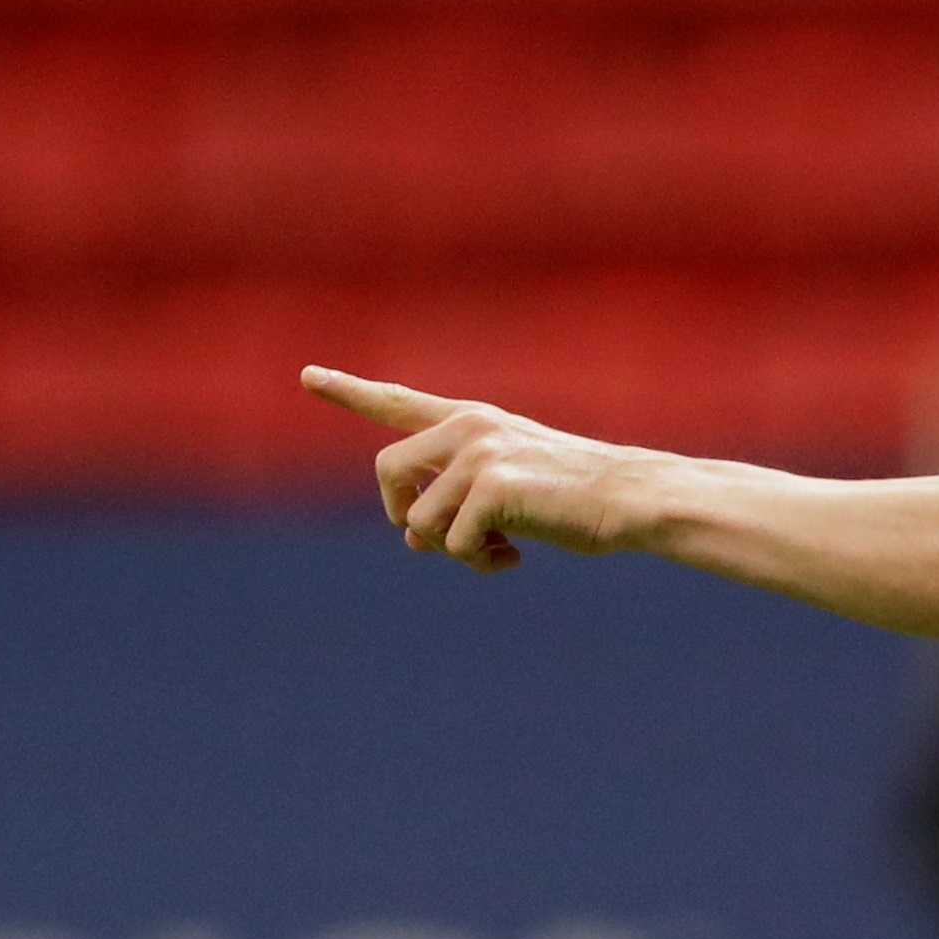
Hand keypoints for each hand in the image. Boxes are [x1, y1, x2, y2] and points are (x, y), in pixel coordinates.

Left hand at [302, 366, 656, 573]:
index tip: (308, 375)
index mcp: (472, 419)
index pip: (399, 402)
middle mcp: (469, 427)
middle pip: (388, 471)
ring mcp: (480, 454)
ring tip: (497, 552)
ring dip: (452, 550)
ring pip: (421, 521)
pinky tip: (515, 556)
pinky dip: (481, 562)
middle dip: (402, 512)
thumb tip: (410, 538)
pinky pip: (456, 544)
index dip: (349, 391)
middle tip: (440, 539)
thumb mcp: (510, 491)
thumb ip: (456, 500)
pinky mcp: (493, 487)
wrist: (630, 498)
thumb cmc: (579, 498)